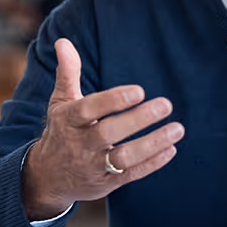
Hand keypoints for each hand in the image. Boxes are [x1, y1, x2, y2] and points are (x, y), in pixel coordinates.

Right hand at [21, 38, 183, 218]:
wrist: (48, 178)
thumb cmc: (61, 132)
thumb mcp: (60, 103)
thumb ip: (68, 73)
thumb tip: (63, 42)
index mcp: (68, 120)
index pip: (89, 109)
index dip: (113, 100)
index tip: (139, 91)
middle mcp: (79, 144)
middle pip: (108, 133)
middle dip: (138, 120)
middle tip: (166, 104)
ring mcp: (93, 166)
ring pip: (123, 158)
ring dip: (152, 144)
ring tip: (177, 129)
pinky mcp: (106, 184)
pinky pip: (131, 174)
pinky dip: (152, 164)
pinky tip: (171, 149)